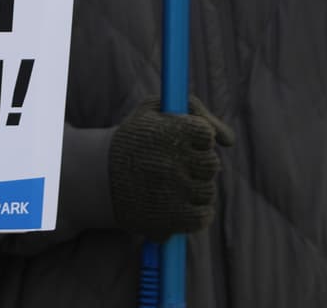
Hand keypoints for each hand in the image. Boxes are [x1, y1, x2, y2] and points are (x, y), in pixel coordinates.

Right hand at [108, 98, 234, 240]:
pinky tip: (178, 203)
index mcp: (168, 131)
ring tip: (171, 184)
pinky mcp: (172, 218)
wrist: (97, 178)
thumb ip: (195, 110)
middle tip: (174, 164)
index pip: (206, 134)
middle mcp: (172, 162)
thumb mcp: (154, 109)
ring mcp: (173, 192)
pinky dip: (195, 211)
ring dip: (194, 188)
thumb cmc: (133, 139)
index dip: (196, 138)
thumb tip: (229, 140)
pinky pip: (203, 216)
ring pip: (208, 191)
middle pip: (211, 164)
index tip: (181, 141)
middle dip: (196, 164)